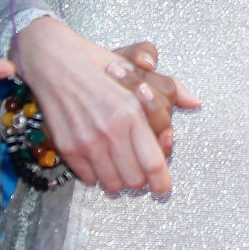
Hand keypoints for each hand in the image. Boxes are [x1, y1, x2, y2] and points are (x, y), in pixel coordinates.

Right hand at [11, 17, 192, 194]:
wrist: (54, 61)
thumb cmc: (98, 65)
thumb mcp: (137, 70)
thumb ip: (170, 87)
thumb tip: (194, 102)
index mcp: (133, 112)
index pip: (153, 162)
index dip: (161, 181)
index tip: (162, 188)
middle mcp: (112, 130)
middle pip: (134, 179)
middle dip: (140, 180)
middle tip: (138, 171)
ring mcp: (88, 141)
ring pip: (112, 184)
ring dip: (118, 179)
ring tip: (118, 165)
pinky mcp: (68, 147)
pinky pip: (89, 178)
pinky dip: (96, 174)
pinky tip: (98, 158)